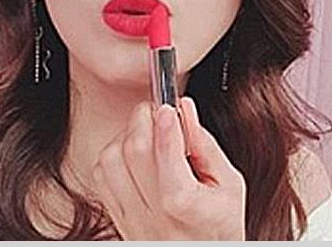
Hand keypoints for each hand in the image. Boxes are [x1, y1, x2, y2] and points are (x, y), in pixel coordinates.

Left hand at [91, 97, 245, 239]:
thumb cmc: (219, 225)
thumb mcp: (230, 185)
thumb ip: (206, 144)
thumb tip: (185, 109)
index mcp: (185, 205)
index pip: (166, 155)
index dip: (166, 124)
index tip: (169, 105)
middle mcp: (152, 213)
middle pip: (134, 150)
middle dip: (144, 119)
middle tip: (159, 113)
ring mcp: (130, 217)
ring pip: (111, 159)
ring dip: (127, 136)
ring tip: (148, 135)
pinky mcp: (117, 216)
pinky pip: (101, 174)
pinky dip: (113, 154)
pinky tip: (134, 154)